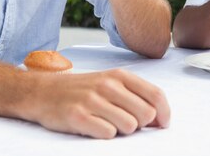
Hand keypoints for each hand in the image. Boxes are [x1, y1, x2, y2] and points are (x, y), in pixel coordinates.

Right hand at [26, 68, 169, 138]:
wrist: (44, 92)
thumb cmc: (82, 90)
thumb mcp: (110, 83)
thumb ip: (136, 95)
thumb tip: (160, 118)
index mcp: (119, 76)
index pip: (155, 95)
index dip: (165, 113)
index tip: (163, 124)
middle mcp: (108, 85)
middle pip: (145, 115)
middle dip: (140, 124)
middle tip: (123, 121)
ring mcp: (92, 100)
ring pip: (129, 127)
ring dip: (121, 130)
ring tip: (106, 122)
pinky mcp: (78, 116)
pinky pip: (108, 134)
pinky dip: (104, 134)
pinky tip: (93, 126)